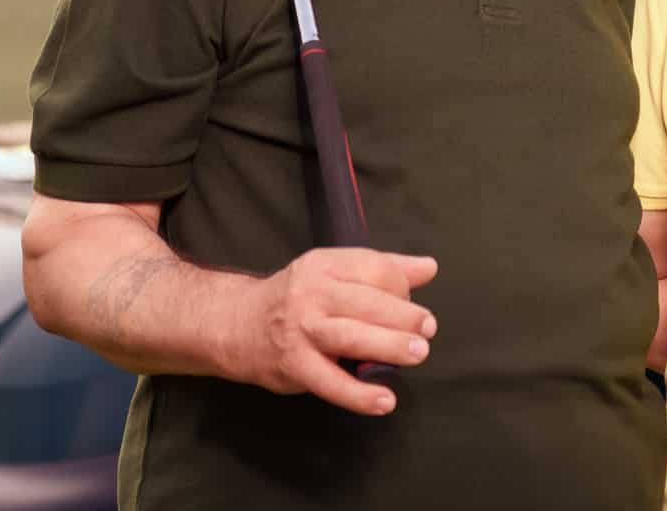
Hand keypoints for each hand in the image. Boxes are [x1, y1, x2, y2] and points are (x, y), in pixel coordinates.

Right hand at [227, 248, 438, 415]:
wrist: (237, 324)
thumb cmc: (296, 298)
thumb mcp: (333, 272)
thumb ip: (382, 269)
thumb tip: (429, 267)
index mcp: (324, 265)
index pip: (372, 267)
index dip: (400, 285)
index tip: (411, 302)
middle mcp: (311, 293)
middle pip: (366, 301)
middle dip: (403, 315)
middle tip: (428, 329)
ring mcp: (301, 329)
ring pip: (351, 336)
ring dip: (389, 346)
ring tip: (418, 354)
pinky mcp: (294, 364)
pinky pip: (331, 382)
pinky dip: (359, 395)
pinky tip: (385, 400)